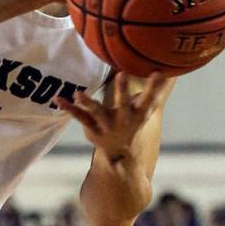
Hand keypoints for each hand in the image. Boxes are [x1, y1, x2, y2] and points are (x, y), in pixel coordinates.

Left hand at [55, 72, 170, 160]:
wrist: (120, 153)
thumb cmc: (133, 122)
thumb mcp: (144, 109)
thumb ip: (154, 92)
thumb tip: (166, 72)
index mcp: (137, 113)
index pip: (149, 98)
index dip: (154, 86)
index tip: (158, 72)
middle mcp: (123, 119)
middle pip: (124, 103)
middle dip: (123, 90)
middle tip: (122, 75)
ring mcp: (106, 125)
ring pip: (97, 112)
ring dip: (88, 102)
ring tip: (79, 94)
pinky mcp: (91, 128)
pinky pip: (79, 116)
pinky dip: (69, 108)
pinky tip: (58, 99)